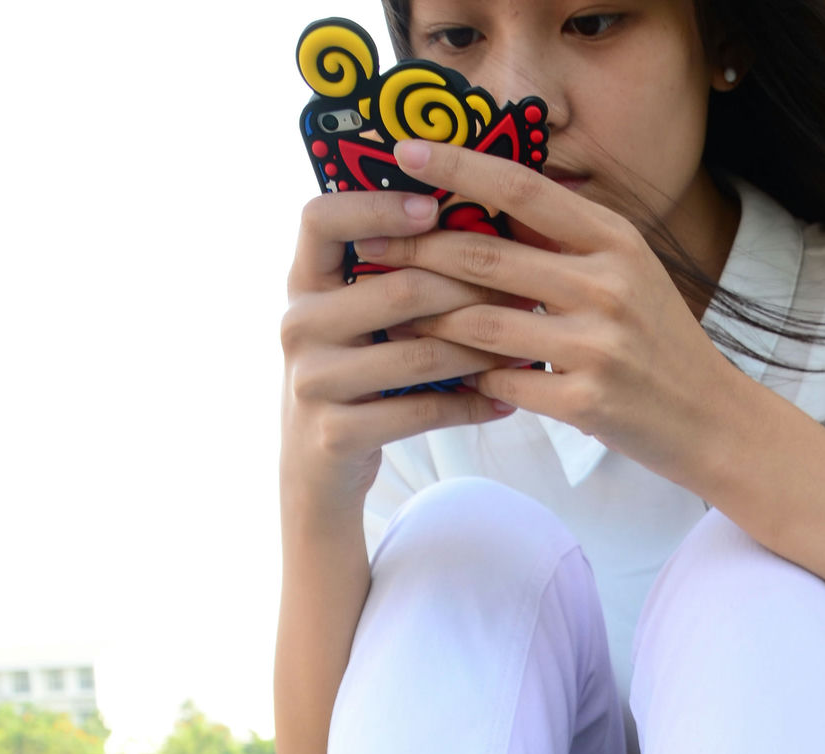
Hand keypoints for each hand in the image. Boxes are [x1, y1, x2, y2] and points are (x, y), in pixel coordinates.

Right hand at [280, 188, 536, 512]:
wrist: (316, 476)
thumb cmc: (352, 383)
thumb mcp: (351, 325)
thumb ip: (385, 281)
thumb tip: (479, 234)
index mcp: (302, 284)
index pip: (320, 217)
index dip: (376, 205)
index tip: (432, 208)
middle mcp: (299, 325)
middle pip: (398, 289)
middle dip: (470, 292)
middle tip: (522, 293)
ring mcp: (313, 380)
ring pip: (418, 353)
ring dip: (481, 352)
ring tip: (525, 349)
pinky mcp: (336, 433)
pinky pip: (421, 412)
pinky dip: (470, 406)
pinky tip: (504, 401)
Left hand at [369, 138, 747, 489]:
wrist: (710, 420)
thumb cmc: (657, 343)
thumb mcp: (625, 273)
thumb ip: (565, 244)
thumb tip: (487, 208)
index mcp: (613, 241)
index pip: (523, 189)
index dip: (460, 168)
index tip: (407, 153)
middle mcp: (606, 285)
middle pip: (488, 259)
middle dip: (418, 252)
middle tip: (372, 247)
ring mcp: (596, 345)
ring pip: (484, 325)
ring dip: (433, 323)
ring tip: (396, 316)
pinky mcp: (586, 401)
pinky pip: (505, 383)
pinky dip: (474, 380)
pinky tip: (453, 378)